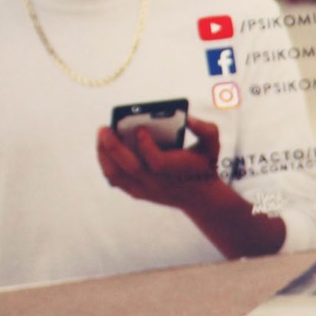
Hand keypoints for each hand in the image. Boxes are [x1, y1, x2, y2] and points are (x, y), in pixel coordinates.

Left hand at [97, 116, 223, 208]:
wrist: (200, 197)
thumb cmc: (203, 166)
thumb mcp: (212, 145)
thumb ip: (205, 129)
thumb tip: (188, 119)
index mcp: (176, 171)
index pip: (156, 162)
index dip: (145, 145)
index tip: (140, 129)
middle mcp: (158, 183)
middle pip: (130, 168)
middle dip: (114, 147)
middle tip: (104, 128)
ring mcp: (145, 190)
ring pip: (117, 175)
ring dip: (105, 154)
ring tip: (102, 135)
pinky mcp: (136, 192)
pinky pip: (114, 179)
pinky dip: (106, 163)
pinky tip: (104, 148)